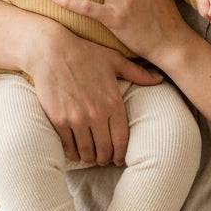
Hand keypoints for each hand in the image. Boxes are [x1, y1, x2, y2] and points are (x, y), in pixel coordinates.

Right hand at [0, 0, 162, 164]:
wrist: (51, 50)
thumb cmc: (84, 53)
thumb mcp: (114, 60)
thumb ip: (137, 73)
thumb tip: (159, 79)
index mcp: (113, 102)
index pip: (121, 140)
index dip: (121, 154)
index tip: (119, 159)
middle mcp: (96, 114)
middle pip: (104, 150)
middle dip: (105, 159)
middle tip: (103, 160)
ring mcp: (76, 118)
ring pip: (86, 151)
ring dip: (89, 158)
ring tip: (89, 157)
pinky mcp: (59, 120)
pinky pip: (68, 146)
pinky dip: (72, 154)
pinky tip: (74, 153)